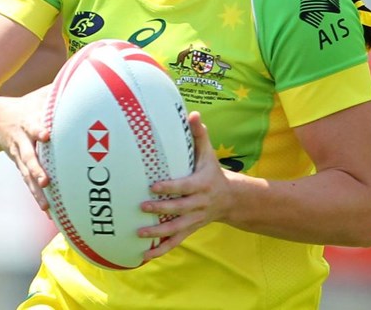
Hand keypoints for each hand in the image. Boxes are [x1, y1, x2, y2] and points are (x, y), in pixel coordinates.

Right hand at [0, 87, 50, 210]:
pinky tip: (49, 211)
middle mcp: (22, 140)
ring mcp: (19, 156)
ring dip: (36, 190)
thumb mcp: (39, 96)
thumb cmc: (26, 106)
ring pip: (27, 174)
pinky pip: (29, 184)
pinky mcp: (21, 167)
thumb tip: (86, 74)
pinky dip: (38, 196)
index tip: (46, 134)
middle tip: (45, 180)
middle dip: (36, 168)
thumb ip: (59, 89)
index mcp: (28, 121)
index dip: (39, 128)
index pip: (33, 124)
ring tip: (46, 205)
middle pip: (28, 155)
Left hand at [139, 112, 233, 261]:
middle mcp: (199, 204)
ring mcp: (195, 219)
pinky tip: (144, 256)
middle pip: (179, 209)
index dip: (170, 187)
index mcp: (202, 184)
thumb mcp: (208, 153)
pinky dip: (161, 250)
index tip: (153, 186)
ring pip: (176, 229)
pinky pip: (176, 242)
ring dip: (158, 234)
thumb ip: (199, 135)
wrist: (230, 199)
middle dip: (161, 210)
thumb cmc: (212, 171)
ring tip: (140, 234)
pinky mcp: (190, 230)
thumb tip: (193, 114)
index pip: (184, 187)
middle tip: (141, 208)